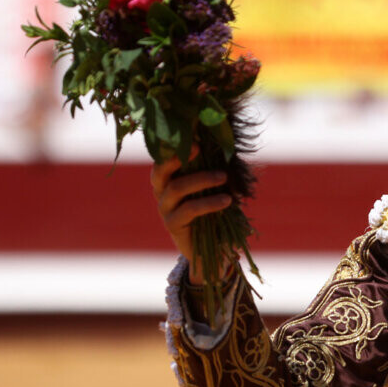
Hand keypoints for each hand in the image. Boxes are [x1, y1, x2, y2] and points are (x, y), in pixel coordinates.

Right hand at [150, 146, 233, 285]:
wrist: (211, 248)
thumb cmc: (214, 210)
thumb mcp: (213, 187)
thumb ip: (213, 169)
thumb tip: (225, 145)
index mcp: (168, 179)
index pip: (162, 159)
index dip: (174, 147)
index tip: (193, 138)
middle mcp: (161, 192)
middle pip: (160, 171)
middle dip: (178, 158)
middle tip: (200, 149)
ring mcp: (165, 209)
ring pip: (176, 188)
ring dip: (202, 179)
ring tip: (224, 176)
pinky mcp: (173, 225)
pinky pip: (189, 209)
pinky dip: (209, 202)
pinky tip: (227, 200)